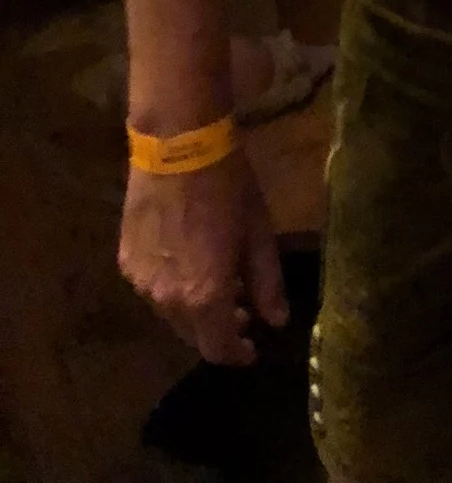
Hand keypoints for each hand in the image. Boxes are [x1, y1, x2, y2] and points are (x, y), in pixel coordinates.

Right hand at [119, 147, 287, 364]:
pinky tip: (189, 263)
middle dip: (218, 330)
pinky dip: (173, 289)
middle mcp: (167, 300)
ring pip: (170, 315)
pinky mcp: (125, 262)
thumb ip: (267, 282)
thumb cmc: (228, 185)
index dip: (237, 354)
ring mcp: (141, 283)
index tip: (253, 347)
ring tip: (217, 283)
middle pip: (193, 336)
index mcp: (204, 296)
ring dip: (194, 310)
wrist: (178, 145)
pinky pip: (153, 291)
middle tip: (241, 309)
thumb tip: (276, 321)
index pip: (218, 349)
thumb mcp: (258, 231)